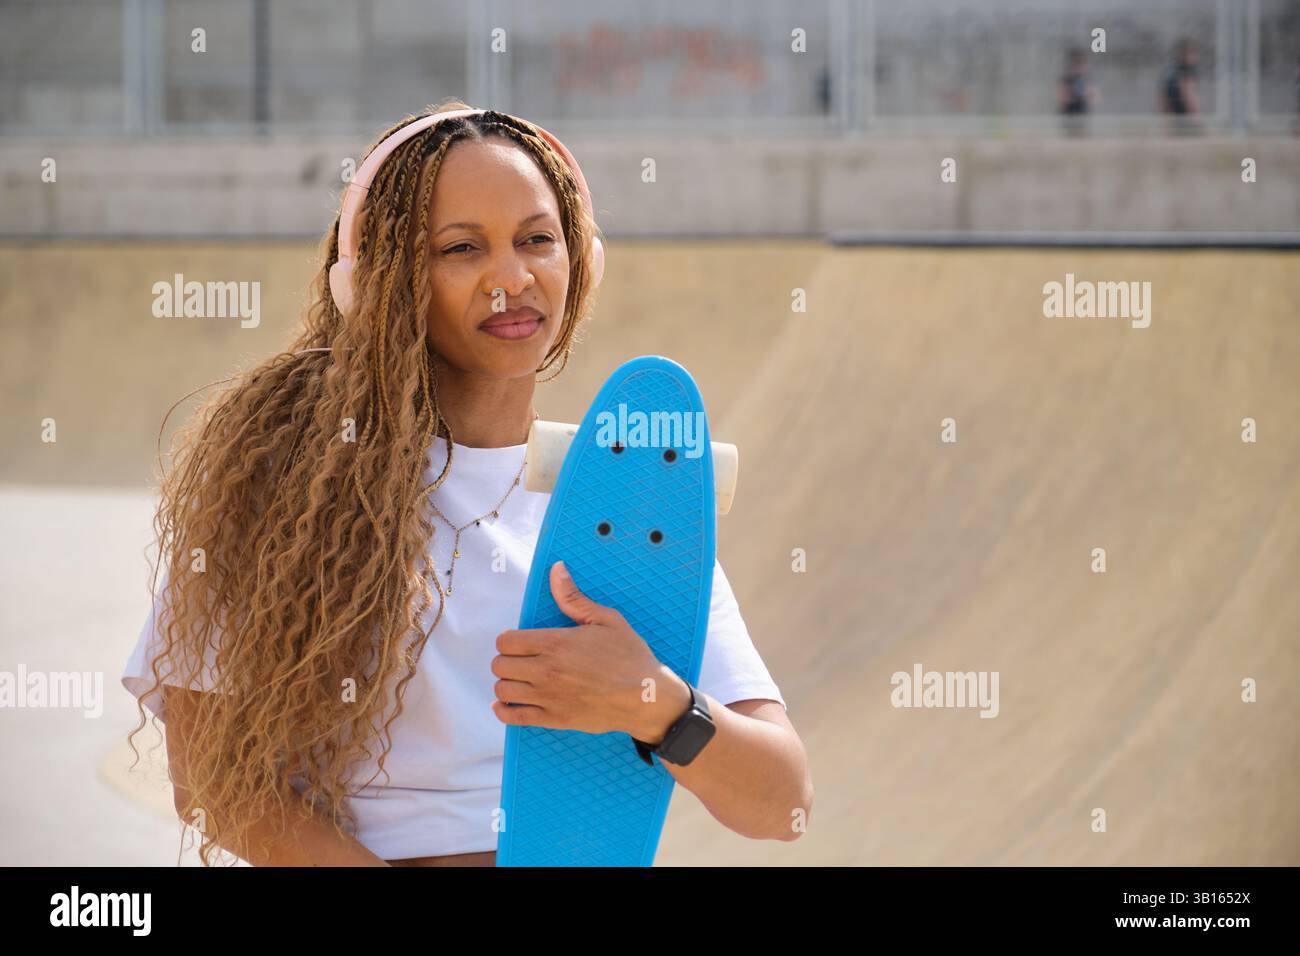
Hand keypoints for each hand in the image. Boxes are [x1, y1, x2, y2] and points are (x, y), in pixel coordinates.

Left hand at [490, 560, 691, 740]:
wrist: (646, 697)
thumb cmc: (629, 656)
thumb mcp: (606, 619)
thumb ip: (573, 597)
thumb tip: (556, 569)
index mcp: (556, 643)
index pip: (506, 641)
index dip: (510, 639)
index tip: (522, 641)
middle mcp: (546, 671)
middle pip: (499, 665)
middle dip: (508, 659)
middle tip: (523, 659)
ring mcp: (548, 697)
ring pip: (502, 690)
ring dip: (507, 682)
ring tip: (521, 679)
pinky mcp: (553, 718)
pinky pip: (512, 717)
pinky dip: (504, 710)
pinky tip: (509, 703)